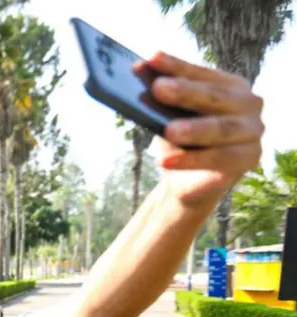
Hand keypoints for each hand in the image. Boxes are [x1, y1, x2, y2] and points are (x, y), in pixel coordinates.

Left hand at [141, 52, 263, 204]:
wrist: (189, 179)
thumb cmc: (182, 140)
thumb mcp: (168, 116)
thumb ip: (160, 96)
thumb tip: (139, 71)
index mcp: (231, 85)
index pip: (201, 73)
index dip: (176, 66)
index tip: (152, 58)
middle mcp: (249, 103)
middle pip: (215, 96)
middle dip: (186, 92)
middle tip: (158, 88)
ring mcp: (253, 130)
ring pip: (222, 128)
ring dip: (194, 128)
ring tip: (169, 131)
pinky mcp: (250, 158)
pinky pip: (219, 158)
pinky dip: (191, 160)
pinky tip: (166, 161)